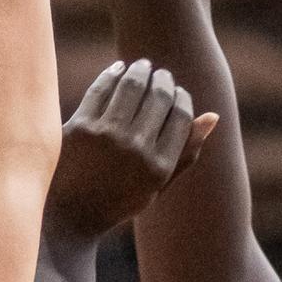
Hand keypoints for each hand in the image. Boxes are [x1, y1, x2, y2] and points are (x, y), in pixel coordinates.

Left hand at [46, 59, 217, 236]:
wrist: (68, 215)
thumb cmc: (118, 200)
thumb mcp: (156, 186)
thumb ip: (186, 153)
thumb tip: (213, 116)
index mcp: (159, 167)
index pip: (181, 116)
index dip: (182, 98)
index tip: (177, 93)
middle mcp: (136, 150)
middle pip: (160, 96)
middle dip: (164, 80)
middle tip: (161, 75)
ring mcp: (106, 137)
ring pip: (132, 85)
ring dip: (141, 70)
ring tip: (142, 67)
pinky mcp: (79, 127)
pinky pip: (101, 89)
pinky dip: (113, 74)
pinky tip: (118, 70)